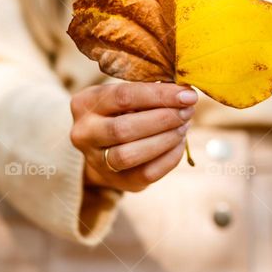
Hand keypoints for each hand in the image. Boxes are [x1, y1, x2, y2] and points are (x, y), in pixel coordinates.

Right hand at [70, 82, 196, 191]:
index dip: (158, 95)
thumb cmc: (122, 110)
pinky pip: (146, 173)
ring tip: (184, 126)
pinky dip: (169, 157)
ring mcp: (96, 161)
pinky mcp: (116, 181)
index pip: (123, 96)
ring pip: (130, 155)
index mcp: (85, 103)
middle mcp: (84, 133)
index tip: (186, 94)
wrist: (105, 144)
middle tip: (187, 111)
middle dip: (163, 119)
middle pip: (123, 129)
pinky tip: (180, 142)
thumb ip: (149, 90)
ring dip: (165, 139)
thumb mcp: (126, 94)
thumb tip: (184, 93)